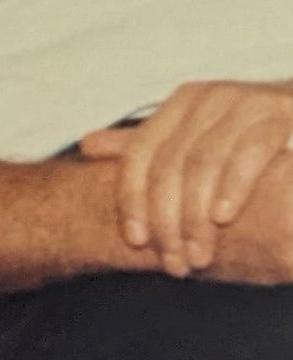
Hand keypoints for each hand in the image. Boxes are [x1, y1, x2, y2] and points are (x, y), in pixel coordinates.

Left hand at [80, 79, 292, 275]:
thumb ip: (146, 143)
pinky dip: (232, 188)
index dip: (131, 200)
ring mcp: (243, 103)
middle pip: (169, 165)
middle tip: (174, 261)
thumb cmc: (249, 132)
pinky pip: (249, 154)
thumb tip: (86, 146)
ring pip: (203, 165)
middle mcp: (206, 98)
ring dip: (196, 216)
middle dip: (167, 220)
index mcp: (179, 104)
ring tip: (199, 254)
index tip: (136, 242)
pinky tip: (223, 219)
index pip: (139, 155)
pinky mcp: (278, 114)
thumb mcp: (196, 133)